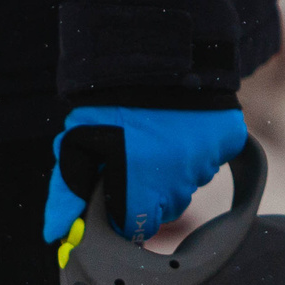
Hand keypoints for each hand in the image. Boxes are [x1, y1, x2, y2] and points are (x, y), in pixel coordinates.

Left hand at [44, 106, 247, 246]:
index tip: (119, 188)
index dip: (125, 209)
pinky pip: (216, 156)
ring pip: (192, 181)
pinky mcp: (228, 140)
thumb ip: (67, 193)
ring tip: (159, 132)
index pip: (137, 227)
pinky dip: (202, 145)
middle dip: (153, 188)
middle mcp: (178, 186)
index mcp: (140, 193)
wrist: (149, 50)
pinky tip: (183, 124)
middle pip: (167, 207)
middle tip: (137, 153)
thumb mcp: (77, 146)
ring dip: (178, 166)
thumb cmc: (107, 102)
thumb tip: (56, 234)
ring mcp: (206, 163)